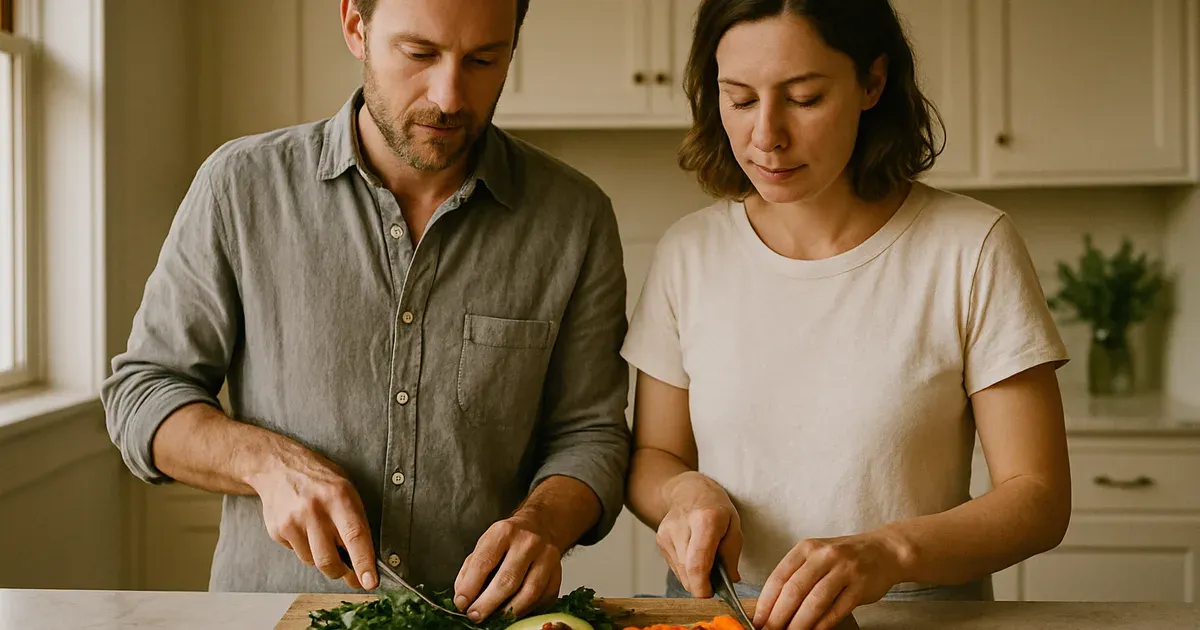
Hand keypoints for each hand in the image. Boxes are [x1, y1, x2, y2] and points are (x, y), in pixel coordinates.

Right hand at [248, 438, 376, 590]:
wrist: (278, 467)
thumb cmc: (319, 480)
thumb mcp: (346, 490)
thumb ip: (356, 521)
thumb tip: (366, 558)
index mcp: (339, 497)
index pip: (355, 536)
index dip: (364, 563)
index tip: (370, 582)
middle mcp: (315, 510)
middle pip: (329, 560)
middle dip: (342, 572)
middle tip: (351, 573)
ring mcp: (293, 521)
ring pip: (313, 561)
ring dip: (322, 557)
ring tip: (322, 533)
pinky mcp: (278, 530)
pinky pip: (297, 553)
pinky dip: (305, 547)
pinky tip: (304, 527)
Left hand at [453, 515, 563, 621]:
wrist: (539, 527)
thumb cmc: (507, 540)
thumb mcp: (484, 545)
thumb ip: (470, 570)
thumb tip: (463, 598)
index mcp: (503, 532)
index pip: (484, 562)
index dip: (471, 586)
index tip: (462, 603)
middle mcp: (527, 542)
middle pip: (508, 580)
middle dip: (488, 603)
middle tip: (475, 616)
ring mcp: (547, 557)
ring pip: (529, 592)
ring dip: (509, 612)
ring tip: (495, 619)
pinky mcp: (558, 572)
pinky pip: (544, 598)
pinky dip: (528, 610)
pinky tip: (515, 612)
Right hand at [656, 471, 742, 597]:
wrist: (688, 491)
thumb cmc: (716, 508)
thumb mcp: (734, 526)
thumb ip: (732, 556)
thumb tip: (729, 582)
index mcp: (705, 520)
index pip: (697, 563)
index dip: (702, 586)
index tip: (711, 594)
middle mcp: (681, 527)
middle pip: (688, 571)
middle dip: (702, 584)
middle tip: (715, 581)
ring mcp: (666, 534)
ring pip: (680, 572)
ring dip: (694, 576)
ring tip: (706, 562)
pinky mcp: (659, 540)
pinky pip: (675, 566)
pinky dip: (686, 569)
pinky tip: (693, 554)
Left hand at [753, 530, 908, 629]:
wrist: (883, 551)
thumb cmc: (844, 557)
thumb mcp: (816, 556)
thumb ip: (797, 575)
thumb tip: (772, 606)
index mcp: (806, 548)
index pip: (779, 577)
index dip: (766, 602)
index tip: (758, 620)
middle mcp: (823, 556)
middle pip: (794, 590)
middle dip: (778, 616)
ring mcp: (844, 570)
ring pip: (815, 601)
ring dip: (799, 623)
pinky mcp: (860, 586)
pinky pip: (837, 609)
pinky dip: (822, 625)